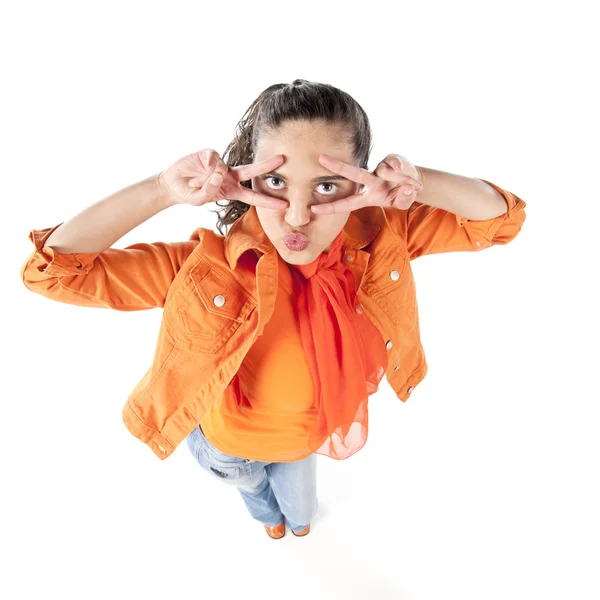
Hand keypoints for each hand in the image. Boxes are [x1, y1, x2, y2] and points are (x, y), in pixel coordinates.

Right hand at [159, 149, 288, 208]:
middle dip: (266, 166)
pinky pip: (212, 159)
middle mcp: (230, 176)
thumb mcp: (199, 200)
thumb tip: (219, 172)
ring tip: (195, 183)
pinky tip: (196, 172)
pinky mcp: (209, 154)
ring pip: (224, 167)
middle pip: (251, 171)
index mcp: (232, 191)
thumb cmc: (190, 194)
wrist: (172, 183)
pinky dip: (205, 167)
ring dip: (210, 178)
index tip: (285, 204)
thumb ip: (208, 191)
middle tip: (281, 160)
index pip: (253, 197)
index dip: (268, 201)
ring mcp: (220, 164)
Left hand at [309, 153, 422, 214]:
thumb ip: (404, 199)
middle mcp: (370, 181)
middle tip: (321, 158)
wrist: (414, 182)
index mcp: (367, 196)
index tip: (314, 208)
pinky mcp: (390, 159)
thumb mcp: (403, 202)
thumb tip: (407, 188)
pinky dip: (405, 172)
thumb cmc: (402, 195)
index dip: (331, 207)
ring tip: (408, 185)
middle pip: (354, 173)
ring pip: (386, 171)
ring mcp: (380, 169)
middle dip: (338, 166)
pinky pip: (397, 164)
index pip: (347, 203)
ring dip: (399, 179)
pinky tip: (409, 177)